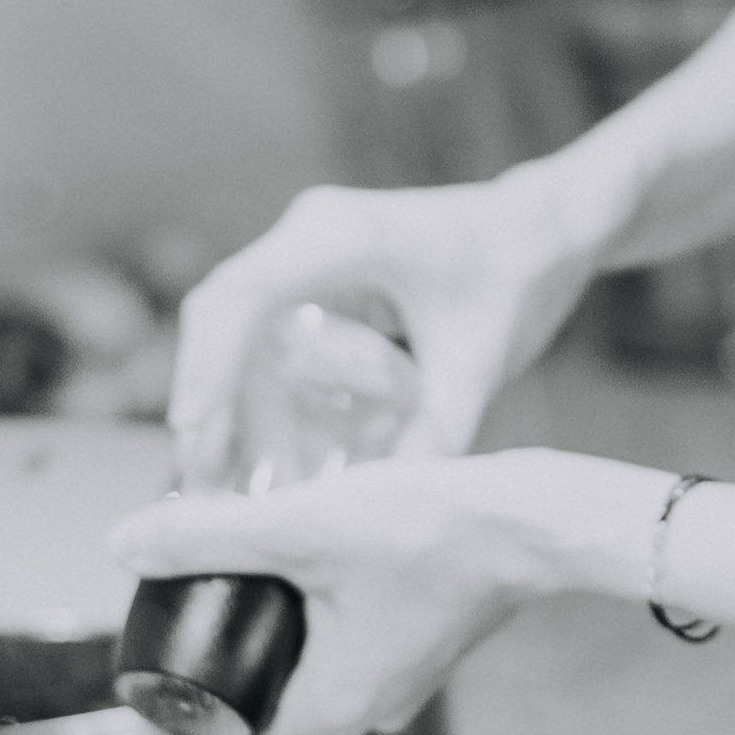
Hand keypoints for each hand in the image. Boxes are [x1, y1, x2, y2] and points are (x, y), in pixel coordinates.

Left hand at [106, 448, 654, 734]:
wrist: (534, 520)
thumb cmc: (430, 531)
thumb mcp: (300, 527)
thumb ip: (208, 536)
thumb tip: (122, 545)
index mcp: (335, 706)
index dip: (184, 725)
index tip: (159, 671)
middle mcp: (371, 709)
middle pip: (270, 712)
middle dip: (226, 665)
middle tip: (192, 606)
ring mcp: (403, 680)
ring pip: (311, 676)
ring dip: (274, 637)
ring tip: (245, 575)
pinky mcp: (425, 644)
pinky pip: (350, 648)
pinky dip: (318, 618)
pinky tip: (310, 559)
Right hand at [167, 165, 608, 490]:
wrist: (543, 229)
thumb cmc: (518, 273)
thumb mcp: (481, 360)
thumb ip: (438, 430)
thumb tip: (385, 506)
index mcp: (343, 234)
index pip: (243, 294)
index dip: (207, 364)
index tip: (192, 432)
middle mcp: (309, 235)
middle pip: (222, 316)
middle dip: (207, 399)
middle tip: (198, 485)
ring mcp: (307, 255)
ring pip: (238, 333)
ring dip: (229, 404)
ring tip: (222, 485)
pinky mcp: (315, 281)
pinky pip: (267, 337)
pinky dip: (260, 394)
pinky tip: (263, 454)